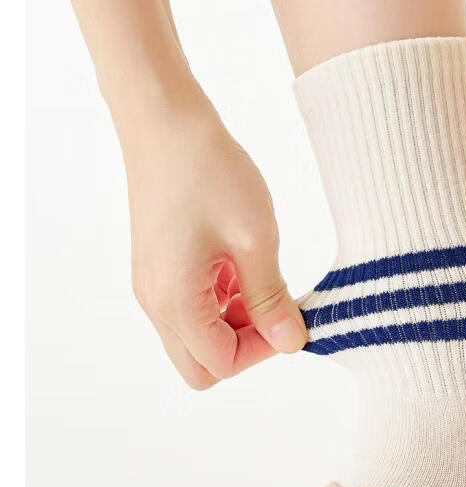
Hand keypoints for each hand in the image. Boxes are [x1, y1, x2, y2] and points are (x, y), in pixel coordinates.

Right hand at [123, 89, 306, 388]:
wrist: (165, 121)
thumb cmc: (209, 171)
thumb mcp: (255, 238)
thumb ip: (271, 299)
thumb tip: (292, 344)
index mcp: (174, 302)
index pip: (221, 364)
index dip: (263, 348)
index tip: (290, 311)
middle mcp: (155, 302)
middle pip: (201, 364)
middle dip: (245, 345)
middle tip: (274, 303)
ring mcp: (153, 284)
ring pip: (196, 337)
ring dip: (234, 320)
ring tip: (259, 271)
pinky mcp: (157, 266)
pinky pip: (190, 306)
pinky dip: (220, 298)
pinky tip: (240, 258)